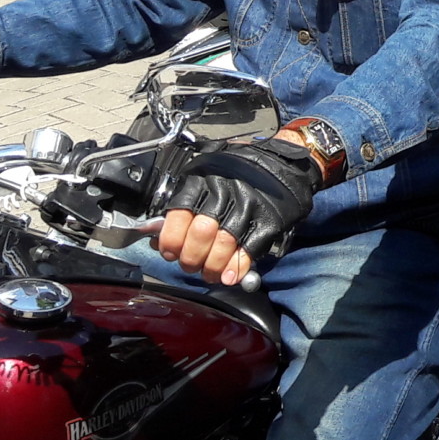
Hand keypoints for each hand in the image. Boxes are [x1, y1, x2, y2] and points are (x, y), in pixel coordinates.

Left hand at [158, 137, 317, 285]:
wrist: (280, 164)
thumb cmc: (236, 174)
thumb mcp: (203, 179)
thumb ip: (183, 207)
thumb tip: (158, 238)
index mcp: (203, 180)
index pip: (179, 215)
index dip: (171, 241)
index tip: (170, 252)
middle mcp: (225, 191)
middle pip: (201, 233)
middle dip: (191, 258)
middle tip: (191, 265)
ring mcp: (249, 205)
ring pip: (224, 243)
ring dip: (213, 267)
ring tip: (210, 274)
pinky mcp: (269, 219)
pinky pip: (249, 248)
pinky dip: (237, 266)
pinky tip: (230, 275)